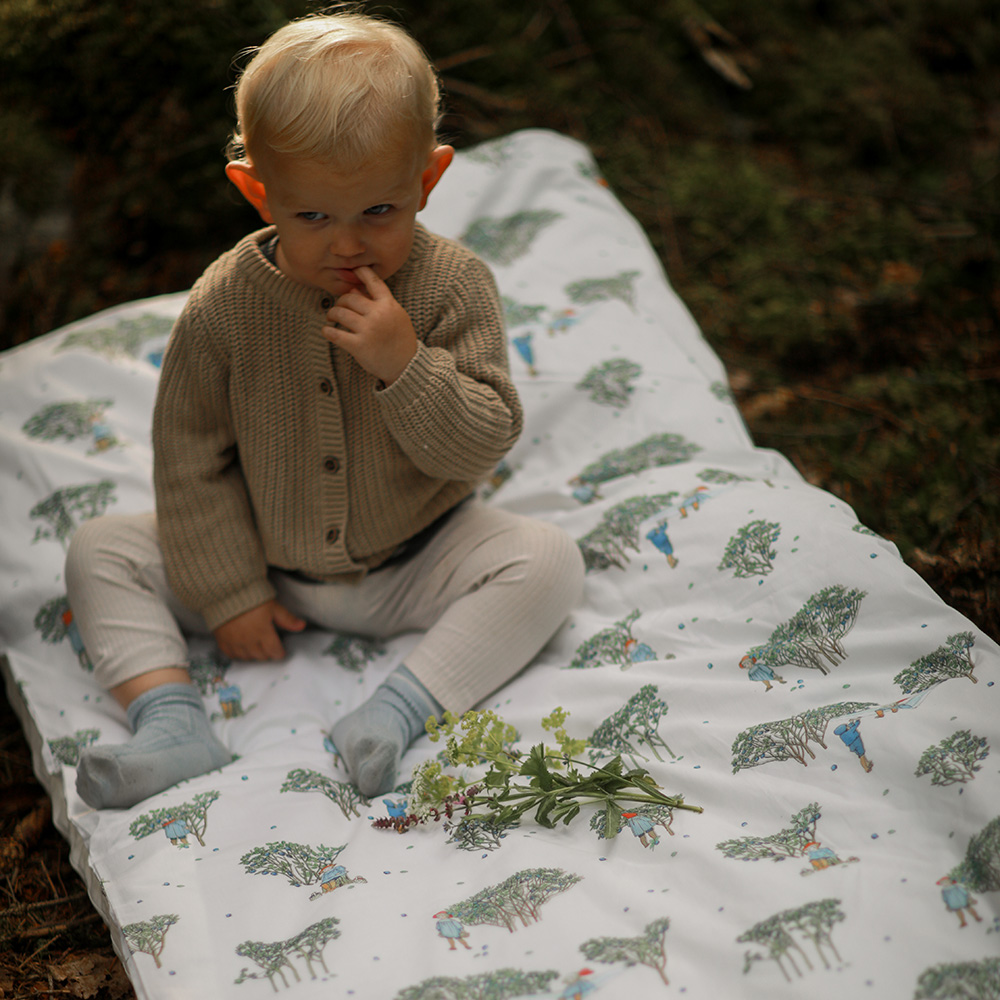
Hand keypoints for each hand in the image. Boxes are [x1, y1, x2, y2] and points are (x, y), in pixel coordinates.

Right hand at [213, 600, 305, 661]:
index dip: (279, 652)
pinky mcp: (222, 640)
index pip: (274, 651)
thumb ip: (287, 619)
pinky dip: (238, 654)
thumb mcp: (273, 606)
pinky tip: (242, 649)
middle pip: (261, 656)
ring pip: (247, 657)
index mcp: (263, 633)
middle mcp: (248, 640)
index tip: (280, 650)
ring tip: (257, 648)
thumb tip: (302, 625)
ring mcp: (234, 642)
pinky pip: (231, 654)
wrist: (225, 593)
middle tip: (269, 647)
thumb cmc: (252, 598)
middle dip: (268, 653)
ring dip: (254, 655)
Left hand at [322, 266, 417, 384]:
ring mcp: (368, 330)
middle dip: (341, 301)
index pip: (374, 282)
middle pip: (350, 298)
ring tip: (331, 318)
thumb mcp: (395, 316)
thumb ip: (377, 302)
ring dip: (332, 314)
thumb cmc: (400, 339)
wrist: (407, 366)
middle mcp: (379, 315)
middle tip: (338, 308)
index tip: (353, 270)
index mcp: (389, 305)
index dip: (362, 272)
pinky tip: (327, 331)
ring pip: (340, 313)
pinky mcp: (359, 346)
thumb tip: (354, 288)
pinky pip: (336, 334)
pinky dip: (328, 332)